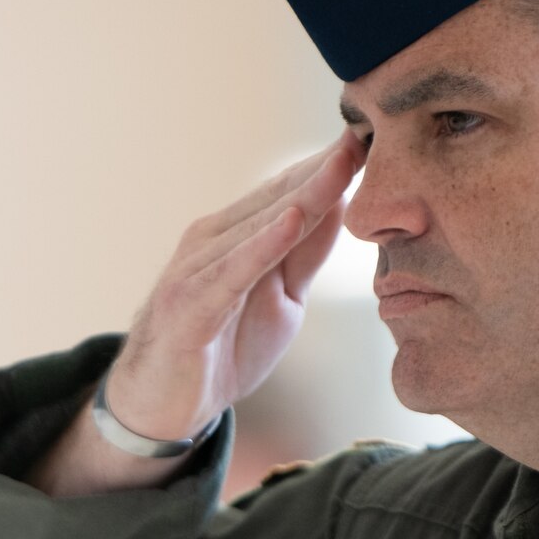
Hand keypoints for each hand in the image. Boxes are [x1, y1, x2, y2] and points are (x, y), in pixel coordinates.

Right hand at [110, 133, 363, 440]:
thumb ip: (304, 255)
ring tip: (344, 162)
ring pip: (259, 225)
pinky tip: (294, 221)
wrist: (162, 406)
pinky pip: (233, 271)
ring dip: (305, 193)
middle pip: (279, 197)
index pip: (291, 191)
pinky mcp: (189, 305)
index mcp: (235, 235)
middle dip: (325, 167)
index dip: (332, 166)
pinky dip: (263, 245)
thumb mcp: (280, 300)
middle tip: (369, 132)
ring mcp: (196, 269)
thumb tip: (339, 205)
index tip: (376, 136)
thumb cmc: (221, 349)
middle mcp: (212, 239)